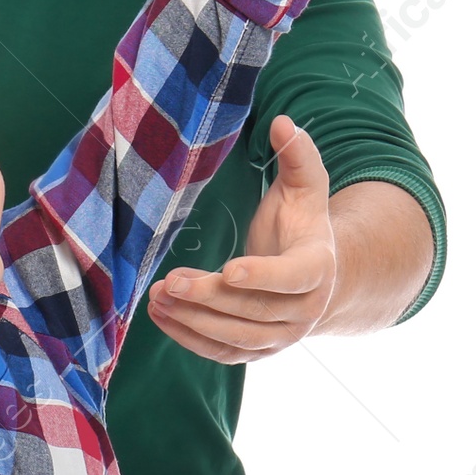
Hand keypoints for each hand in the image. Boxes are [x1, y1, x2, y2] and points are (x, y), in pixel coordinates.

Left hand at [145, 115, 335, 363]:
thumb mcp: (305, 188)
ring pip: (237, 337)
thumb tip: (283, 121)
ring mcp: (282, 337)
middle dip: (209, 297)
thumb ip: (298, 155)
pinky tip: (161, 316)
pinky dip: (190, 339)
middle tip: (169, 281)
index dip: (262, 275)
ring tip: (157, 297)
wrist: (315, 277)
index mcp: (318, 267)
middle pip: (255, 310)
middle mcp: (305, 311)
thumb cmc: (301, 225)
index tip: (228, 269)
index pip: (292, 277)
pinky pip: (223, 353)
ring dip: (194, 320)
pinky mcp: (259, 351)